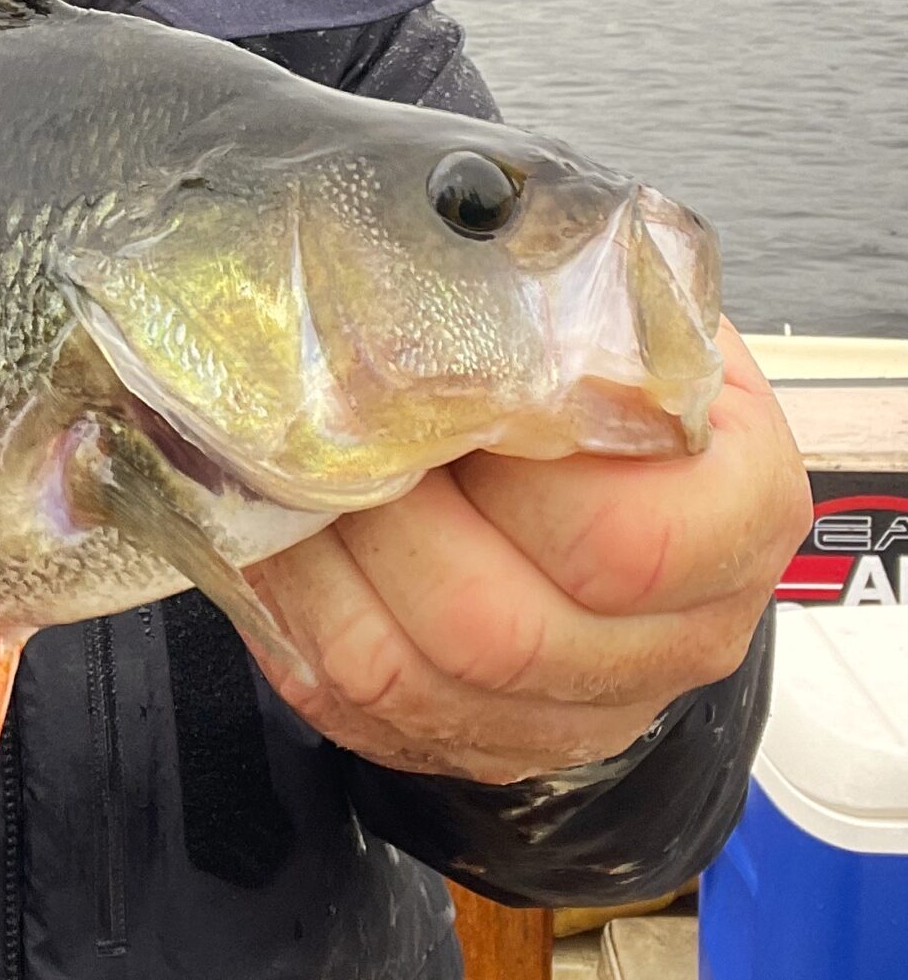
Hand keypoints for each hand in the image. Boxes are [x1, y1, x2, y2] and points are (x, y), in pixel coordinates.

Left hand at [242, 322, 809, 784]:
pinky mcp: (477, 736)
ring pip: (408, 677)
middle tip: (318, 431)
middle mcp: (678, 636)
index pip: (622, 539)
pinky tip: (269, 531)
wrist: (595, 438)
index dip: (502, 472)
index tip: (433, 393)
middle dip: (379, 520)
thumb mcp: (611, 298)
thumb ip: (545, 298)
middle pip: (498, 628)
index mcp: (739, 515)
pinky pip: (357, 703)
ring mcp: (578, 707)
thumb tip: (421, 274)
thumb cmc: (597, 351)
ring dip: (315, 566)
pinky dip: (290, 612)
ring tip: (274, 474)